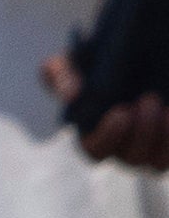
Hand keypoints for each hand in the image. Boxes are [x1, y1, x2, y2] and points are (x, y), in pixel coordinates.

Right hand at [45, 45, 168, 169]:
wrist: (136, 56)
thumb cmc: (97, 64)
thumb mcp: (71, 64)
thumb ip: (60, 75)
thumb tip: (73, 95)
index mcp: (94, 135)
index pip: (95, 151)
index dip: (107, 137)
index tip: (121, 112)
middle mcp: (124, 148)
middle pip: (132, 157)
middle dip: (142, 133)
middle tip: (148, 99)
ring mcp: (151, 147)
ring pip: (158, 161)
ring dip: (164, 138)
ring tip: (166, 108)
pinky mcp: (168, 140)